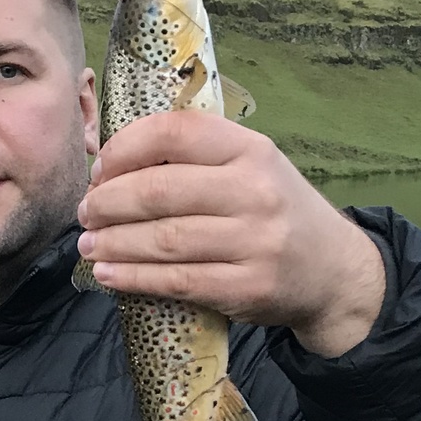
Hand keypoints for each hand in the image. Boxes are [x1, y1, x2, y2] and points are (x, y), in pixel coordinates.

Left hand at [75, 112, 386, 356]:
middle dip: (108, 202)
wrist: (334, 270)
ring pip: (163, 239)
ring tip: (89, 244)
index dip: (125, 148)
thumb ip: (196, 158)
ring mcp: (254, 243)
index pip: (175, 132)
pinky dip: (133, 278)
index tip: (100, 168)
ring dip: (114, 243)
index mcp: (252, 150)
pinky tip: (109, 274)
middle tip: (86, 213)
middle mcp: (255, 191)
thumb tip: (110, 163)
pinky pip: (175, 281)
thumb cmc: (276, 212)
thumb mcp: (252, 167)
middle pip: (159, 190)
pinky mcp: (246, 287)